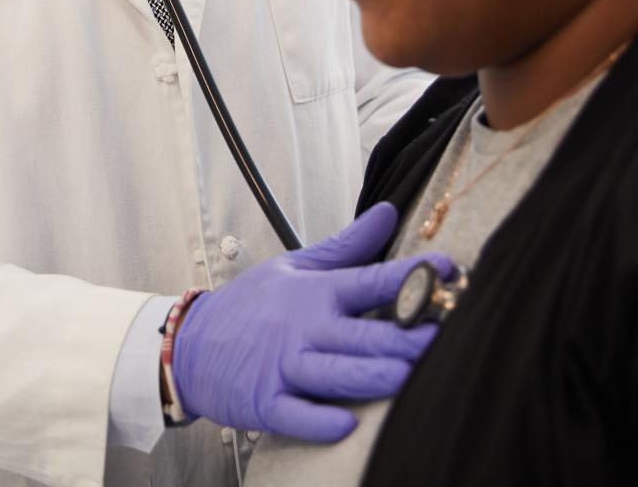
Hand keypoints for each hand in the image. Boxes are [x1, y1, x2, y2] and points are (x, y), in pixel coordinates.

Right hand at [170, 203, 449, 442]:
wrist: (190, 344)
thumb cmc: (249, 307)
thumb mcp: (294, 266)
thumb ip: (347, 246)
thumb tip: (387, 212)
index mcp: (314, 294)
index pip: (369, 281)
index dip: (409, 275)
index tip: (447, 268)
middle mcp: (303, 330)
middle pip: (361, 334)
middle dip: (403, 336)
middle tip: (443, 335)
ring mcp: (284, 368)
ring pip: (335, 374)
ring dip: (372, 375)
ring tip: (409, 376)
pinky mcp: (267, 403)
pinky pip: (296, 415)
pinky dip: (319, 420)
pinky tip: (347, 424)